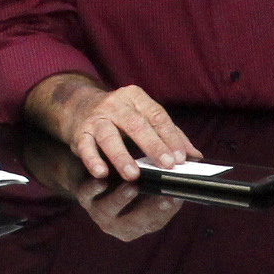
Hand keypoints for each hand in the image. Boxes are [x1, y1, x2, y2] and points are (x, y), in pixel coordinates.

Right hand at [57, 81, 194, 180]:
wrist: (78, 106)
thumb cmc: (120, 117)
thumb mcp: (144, 118)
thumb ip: (170, 135)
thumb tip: (195, 156)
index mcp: (136, 98)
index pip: (157, 116)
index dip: (170, 137)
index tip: (182, 157)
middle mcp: (116, 104)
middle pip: (136, 124)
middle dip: (153, 145)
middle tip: (166, 165)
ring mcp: (97, 118)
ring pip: (109, 136)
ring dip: (121, 156)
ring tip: (133, 174)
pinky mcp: (80, 132)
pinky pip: (85, 147)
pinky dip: (92, 160)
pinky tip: (101, 172)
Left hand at [70, 170, 182, 242]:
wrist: (89, 165)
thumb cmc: (128, 168)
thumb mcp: (149, 172)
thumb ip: (168, 167)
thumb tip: (195, 157)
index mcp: (142, 220)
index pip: (158, 219)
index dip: (167, 210)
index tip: (178, 197)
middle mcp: (122, 222)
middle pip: (137, 222)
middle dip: (149, 209)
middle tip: (161, 196)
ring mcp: (101, 212)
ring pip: (111, 211)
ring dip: (121, 199)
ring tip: (132, 186)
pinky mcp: (83, 197)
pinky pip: (87, 196)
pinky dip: (94, 189)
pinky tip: (102, 180)